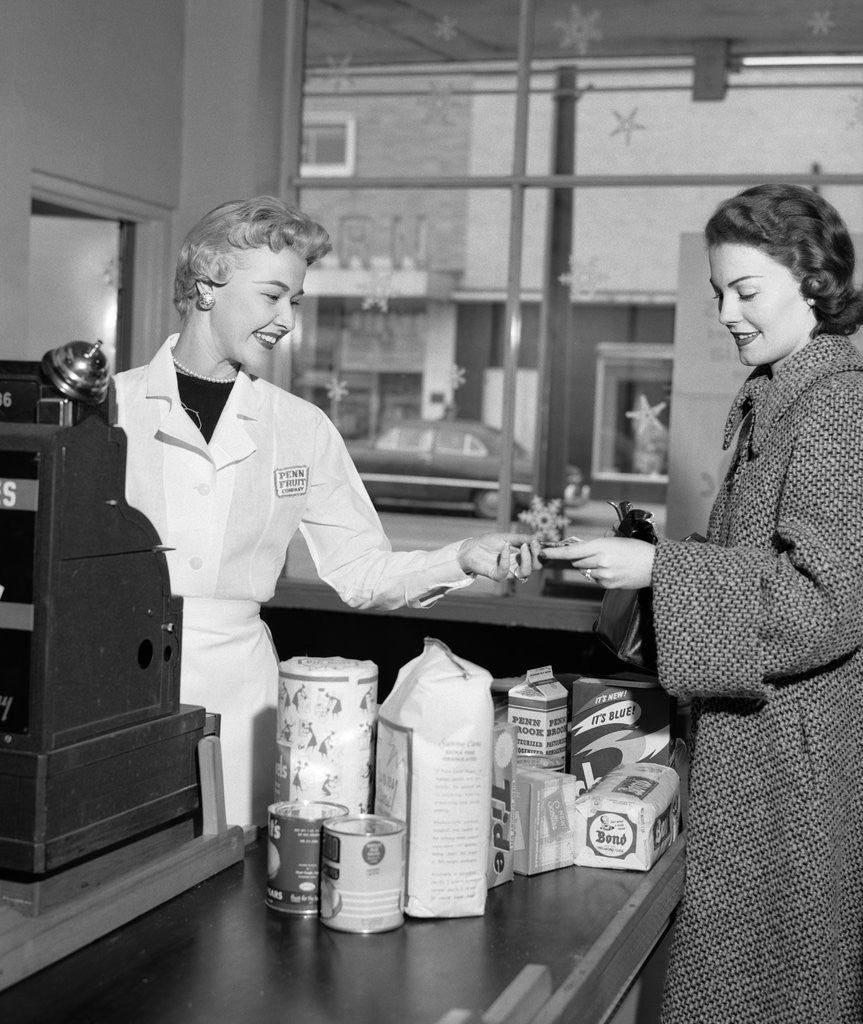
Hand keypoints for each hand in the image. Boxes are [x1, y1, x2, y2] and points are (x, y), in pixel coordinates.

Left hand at [457, 533, 540, 582]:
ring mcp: (508, 572)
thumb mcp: (506, 537)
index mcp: (521, 556)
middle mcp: (517, 565)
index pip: (537, 557)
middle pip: (536, 567)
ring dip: (527, 559)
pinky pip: (506, 571)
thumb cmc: (488, 542)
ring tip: (523, 546)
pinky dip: (507, 558)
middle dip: (537, 556)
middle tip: (533, 544)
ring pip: (526, 572)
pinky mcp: (497, 576)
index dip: (542, 551)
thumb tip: (537, 538)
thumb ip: (521, 538)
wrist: (470, 548)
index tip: (539, 541)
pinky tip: (504, 547)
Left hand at [539, 537, 655, 589]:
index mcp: (602, 546)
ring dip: (590, 567)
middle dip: (580, 558)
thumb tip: (581, 546)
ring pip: (585, 571)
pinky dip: (599, 575)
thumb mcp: (616, 539)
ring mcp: (604, 575)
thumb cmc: (636, 549)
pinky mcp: (608, 585)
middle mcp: (601, 561)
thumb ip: (598, 543)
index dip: (556, 553)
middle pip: (577, 561)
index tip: (544, 552)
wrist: (654, 565)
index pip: (573, 551)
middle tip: (594, 554)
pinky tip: (613, 570)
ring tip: (609, 562)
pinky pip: (595, 580)